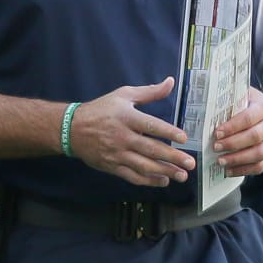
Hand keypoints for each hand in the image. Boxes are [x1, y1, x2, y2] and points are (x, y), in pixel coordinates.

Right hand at [69, 77, 197, 186]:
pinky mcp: (112, 166)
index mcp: (126, 117)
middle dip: (172, 157)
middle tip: (190, 163)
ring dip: (165, 171)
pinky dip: (149, 181)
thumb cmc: (101, 109)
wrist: (72, 129)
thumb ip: (149, 92)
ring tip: (182, 175)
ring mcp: (117, 154)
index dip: (168, 132)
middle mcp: (122, 137)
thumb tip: (170, 82)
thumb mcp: (123, 95)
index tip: (184, 138)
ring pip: (144, 166)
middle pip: (150, 149)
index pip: (150, 125)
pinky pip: (133, 176)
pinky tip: (163, 180)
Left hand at [211, 88, 262, 176]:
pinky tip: (228, 171)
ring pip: (258, 154)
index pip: (248, 118)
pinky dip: (243, 170)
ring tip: (220, 161)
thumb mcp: (244, 96)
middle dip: (233, 144)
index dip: (232, 127)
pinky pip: (259, 166)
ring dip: (237, 159)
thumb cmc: (250, 104)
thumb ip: (230, 102)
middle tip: (215, 147)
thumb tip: (207, 111)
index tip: (216, 133)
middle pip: (254, 137)